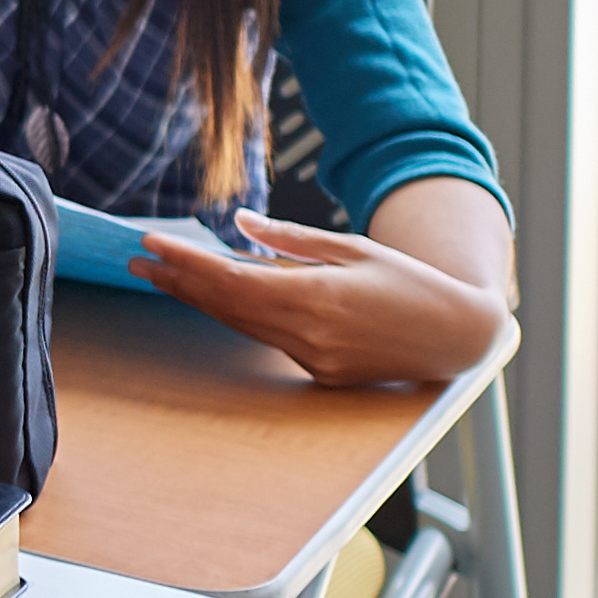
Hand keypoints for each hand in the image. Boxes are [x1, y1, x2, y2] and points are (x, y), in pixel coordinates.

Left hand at [131, 211, 507, 389]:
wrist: (459, 335)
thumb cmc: (410, 281)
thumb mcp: (353, 247)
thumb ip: (291, 239)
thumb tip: (239, 224)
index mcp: (317, 298)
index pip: (230, 280)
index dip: (186, 262)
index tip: (151, 244)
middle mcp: (309, 335)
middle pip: (226, 306)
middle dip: (179, 282)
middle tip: (139, 261)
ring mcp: (313, 359)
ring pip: (242, 325)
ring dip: (202, 300)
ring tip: (164, 276)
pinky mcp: (320, 374)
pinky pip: (268, 338)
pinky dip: (241, 316)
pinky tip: (219, 297)